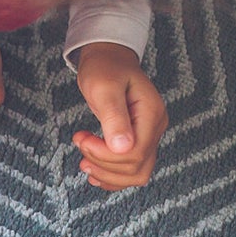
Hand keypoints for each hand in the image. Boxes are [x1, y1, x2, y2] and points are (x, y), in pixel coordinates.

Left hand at [72, 42, 168, 189]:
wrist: (109, 60)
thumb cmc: (105, 68)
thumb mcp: (104, 88)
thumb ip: (113, 117)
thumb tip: (122, 148)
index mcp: (151, 114)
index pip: (135, 153)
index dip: (105, 155)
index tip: (82, 138)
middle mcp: (155, 128)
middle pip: (136, 167)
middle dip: (102, 163)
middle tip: (80, 143)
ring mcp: (149, 136)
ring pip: (136, 173)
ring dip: (107, 174)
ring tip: (84, 163)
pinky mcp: (139, 141)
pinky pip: (132, 169)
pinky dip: (112, 176)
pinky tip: (95, 172)